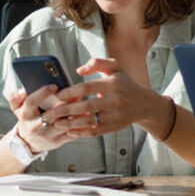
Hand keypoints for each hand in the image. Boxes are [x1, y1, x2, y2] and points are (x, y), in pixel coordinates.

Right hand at [7, 85, 79, 153]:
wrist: (28, 142)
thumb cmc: (27, 119)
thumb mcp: (16, 107)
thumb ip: (16, 96)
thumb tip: (23, 89)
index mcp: (25, 114)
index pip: (32, 102)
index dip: (43, 93)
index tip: (54, 85)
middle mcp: (35, 125)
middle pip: (51, 113)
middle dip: (65, 103)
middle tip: (77, 93)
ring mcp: (46, 135)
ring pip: (64, 124)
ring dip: (76, 114)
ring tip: (85, 104)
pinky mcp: (57, 141)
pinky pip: (71, 133)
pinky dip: (81, 125)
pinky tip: (87, 116)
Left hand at [43, 58, 160, 136]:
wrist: (143, 103)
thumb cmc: (124, 84)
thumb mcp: (115, 67)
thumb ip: (96, 63)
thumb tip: (78, 70)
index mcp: (112, 84)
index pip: (86, 87)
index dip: (70, 92)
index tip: (57, 95)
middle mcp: (115, 100)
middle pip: (86, 106)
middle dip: (66, 110)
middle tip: (51, 113)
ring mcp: (115, 115)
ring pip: (90, 121)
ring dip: (71, 123)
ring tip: (57, 123)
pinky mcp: (115, 126)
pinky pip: (96, 131)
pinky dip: (82, 133)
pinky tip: (70, 131)